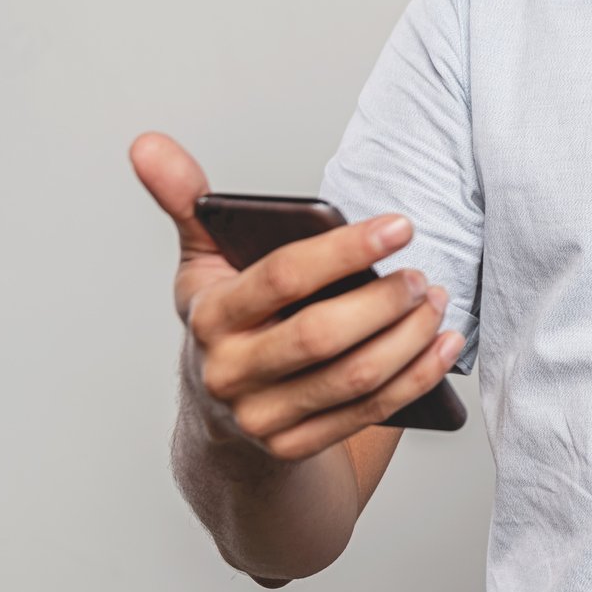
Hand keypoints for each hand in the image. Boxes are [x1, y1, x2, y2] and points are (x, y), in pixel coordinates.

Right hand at [131, 130, 465, 461]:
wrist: (218, 415)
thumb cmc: (226, 318)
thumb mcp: (201, 261)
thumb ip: (185, 198)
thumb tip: (147, 142)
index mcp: (209, 315)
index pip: (282, 278)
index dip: (345, 250)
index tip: (401, 226)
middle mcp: (229, 373)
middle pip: (321, 336)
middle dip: (383, 302)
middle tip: (422, 274)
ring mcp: (261, 418)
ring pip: (351, 378)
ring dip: (408, 339)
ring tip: (438, 301)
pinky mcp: (295, 448)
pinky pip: (367, 414)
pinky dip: (415, 378)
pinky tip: (444, 346)